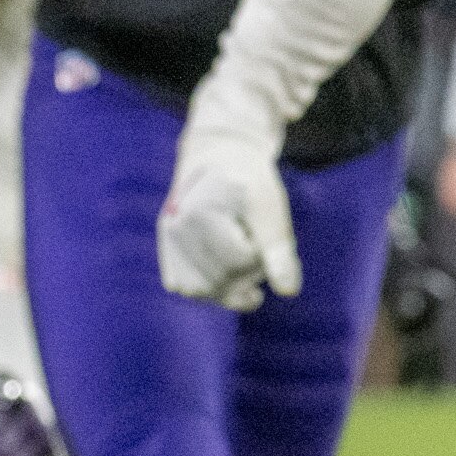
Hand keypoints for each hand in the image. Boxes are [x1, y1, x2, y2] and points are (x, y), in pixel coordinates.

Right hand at [158, 112, 298, 310]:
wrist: (220, 163)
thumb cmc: (251, 184)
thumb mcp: (271, 208)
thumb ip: (279, 249)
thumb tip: (290, 293)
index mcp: (201, 211)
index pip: (241, 261)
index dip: (264, 256)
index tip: (266, 234)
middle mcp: (175, 228)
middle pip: (220, 279)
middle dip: (249, 271)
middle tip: (256, 242)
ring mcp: (166, 242)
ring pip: (201, 291)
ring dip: (230, 285)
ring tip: (243, 255)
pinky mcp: (166, 253)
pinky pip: (188, 288)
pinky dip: (212, 286)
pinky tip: (227, 268)